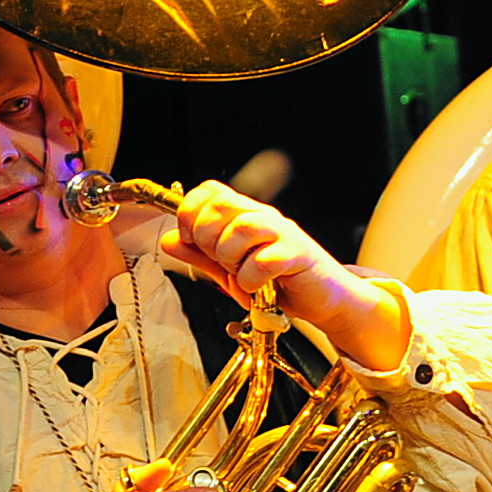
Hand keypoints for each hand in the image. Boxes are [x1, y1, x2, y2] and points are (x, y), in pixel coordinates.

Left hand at [159, 184, 407, 370]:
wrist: (323, 300)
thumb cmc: (278, 283)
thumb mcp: (230, 271)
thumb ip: (200, 256)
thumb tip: (168, 241)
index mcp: (245, 214)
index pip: (210, 191)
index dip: (190, 212)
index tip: (189, 240)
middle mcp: (264, 217)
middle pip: (222, 204)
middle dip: (206, 236)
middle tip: (217, 260)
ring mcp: (283, 234)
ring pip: (243, 227)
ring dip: (230, 256)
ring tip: (238, 274)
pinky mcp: (299, 255)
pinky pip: (265, 260)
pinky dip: (251, 278)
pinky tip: (256, 287)